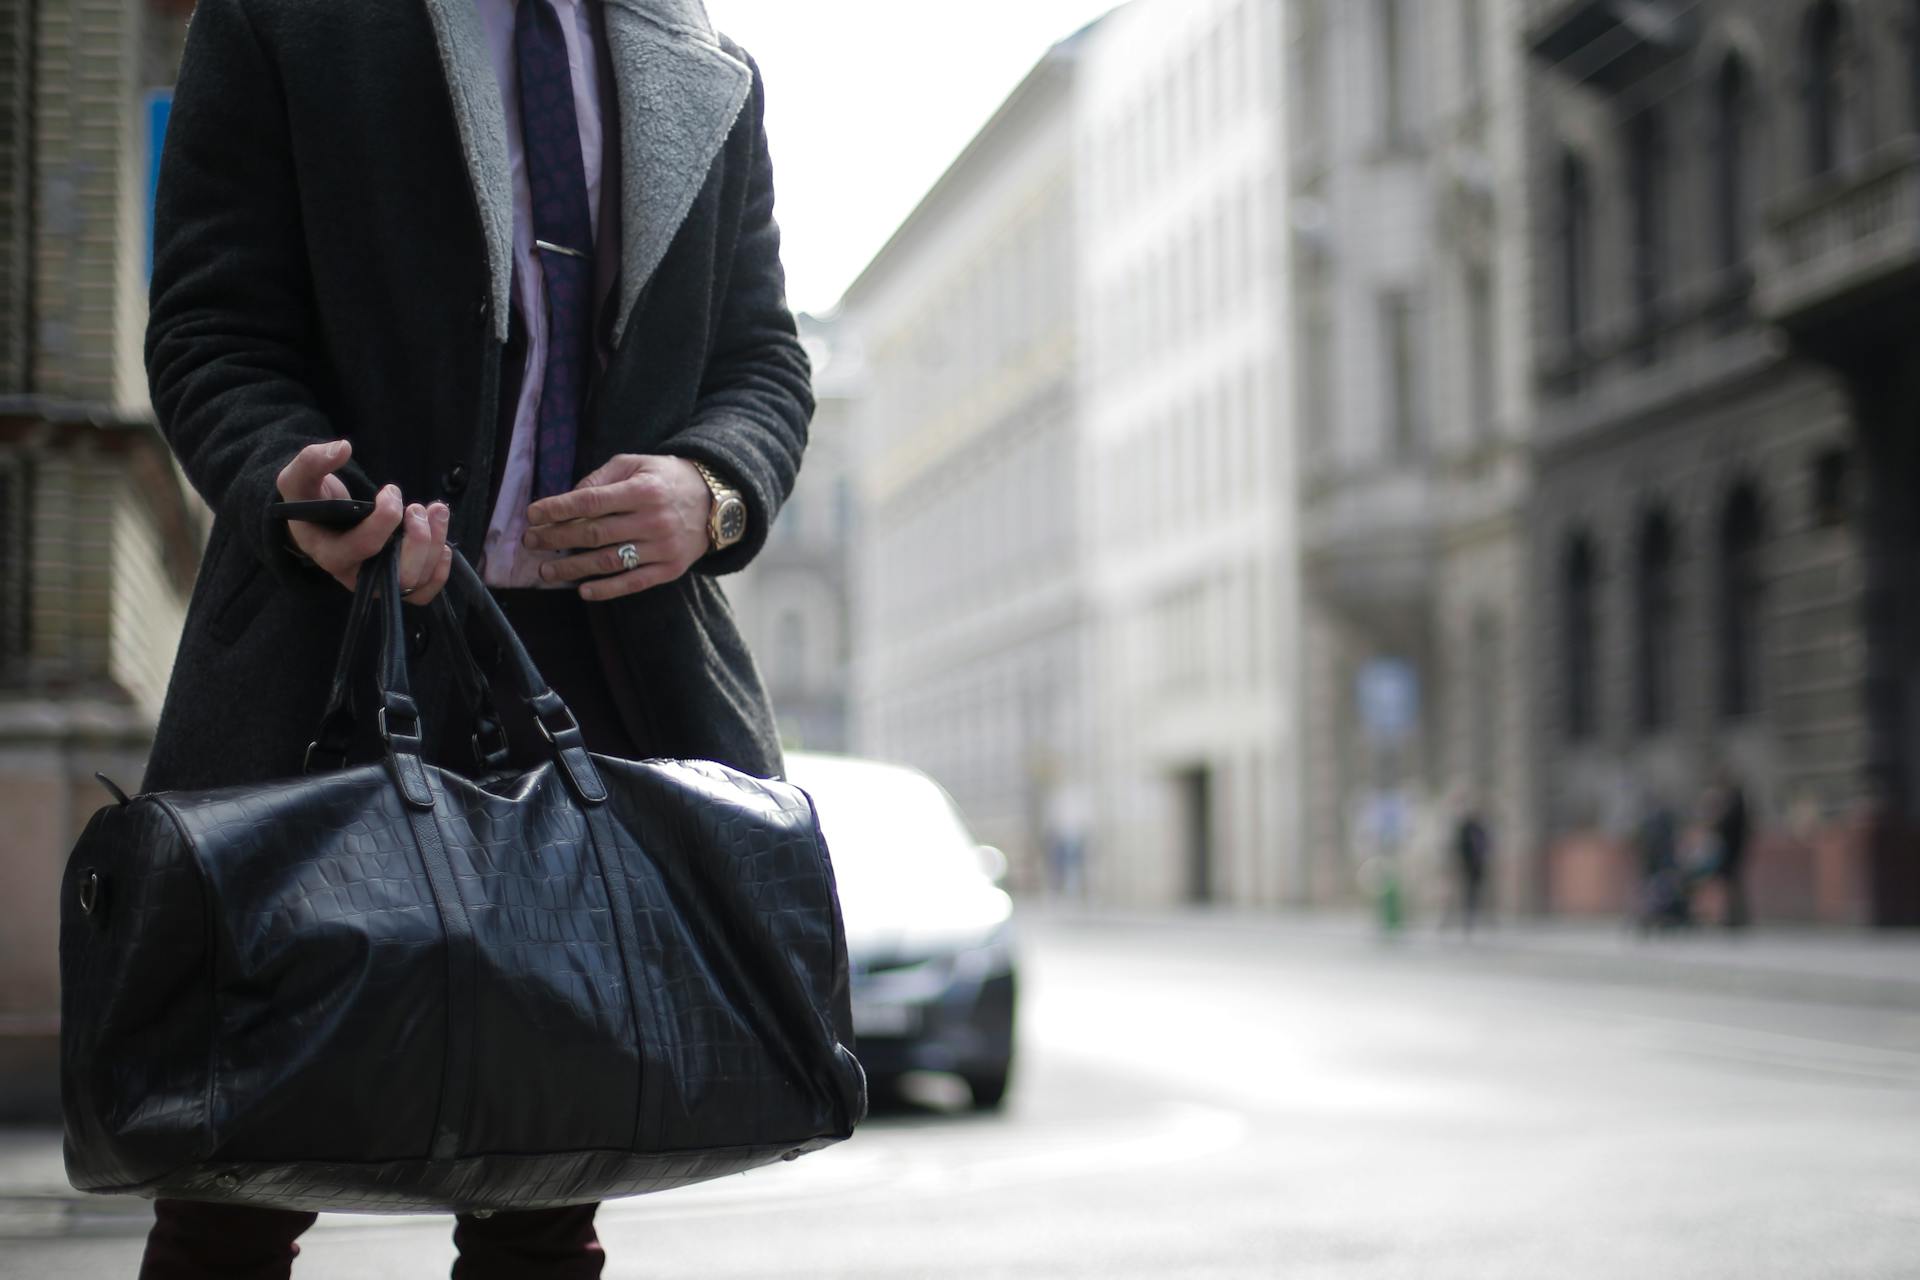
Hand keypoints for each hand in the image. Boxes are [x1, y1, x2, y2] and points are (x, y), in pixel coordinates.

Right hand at [275, 440, 450, 604]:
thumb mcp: (300, 477)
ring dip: (436, 544)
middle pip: (400, 575)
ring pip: (417, 580)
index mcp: (330, 553)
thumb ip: (313, 460)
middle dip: (419, 538)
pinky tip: (442, 543)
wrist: (319, 520)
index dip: (387, 517)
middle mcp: (355, 576)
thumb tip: (342, 448)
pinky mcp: (395, 583)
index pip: (366, 546)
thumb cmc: (310, 500)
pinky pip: (424, 592)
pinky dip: (440, 570)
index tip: (390, 491)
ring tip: (437, 511)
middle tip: (419, 507)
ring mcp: (377, 583)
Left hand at [522, 454, 711, 600]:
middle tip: (531, 542)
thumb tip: (570, 499)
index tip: (532, 515)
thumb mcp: (637, 464)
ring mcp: (663, 548)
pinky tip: (583, 590)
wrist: (717, 502)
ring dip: (572, 569)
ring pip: (609, 562)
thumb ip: (602, 478)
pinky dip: (606, 589)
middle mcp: (653, 520)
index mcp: (643, 490)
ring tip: (546, 571)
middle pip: (594, 534)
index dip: (557, 509)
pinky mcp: (670, 569)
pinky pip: (633, 583)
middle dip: (556, 538)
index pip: (591, 502)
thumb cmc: (668, 479)